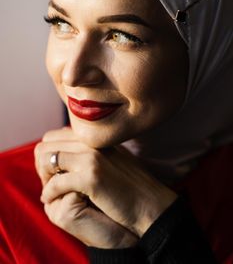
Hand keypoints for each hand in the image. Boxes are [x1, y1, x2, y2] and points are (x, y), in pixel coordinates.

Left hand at [35, 127, 176, 246]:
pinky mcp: (91, 176)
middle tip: (48, 182)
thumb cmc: (130, 185)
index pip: (55, 135)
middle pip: (47, 144)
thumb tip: (65, 153)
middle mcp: (92, 142)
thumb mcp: (111, 159)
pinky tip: (51, 200)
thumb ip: (90, 151)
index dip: (48, 154)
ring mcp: (92, 157)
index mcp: (95, 137)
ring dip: (43, 176)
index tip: (52, 172)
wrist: (151, 204)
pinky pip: (56, 182)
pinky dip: (49, 193)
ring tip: (50, 191)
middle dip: (41, 164)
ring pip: (47, 158)